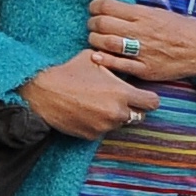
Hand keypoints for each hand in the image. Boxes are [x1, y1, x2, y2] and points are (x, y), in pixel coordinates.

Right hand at [20, 50, 160, 140]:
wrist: (42, 93)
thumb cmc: (68, 72)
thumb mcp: (93, 59)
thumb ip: (113, 64)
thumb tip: (122, 62)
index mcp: (121, 93)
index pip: (152, 102)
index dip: (149, 98)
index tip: (143, 95)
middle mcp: (117, 113)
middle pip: (139, 116)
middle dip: (133, 109)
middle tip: (120, 100)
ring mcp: (104, 126)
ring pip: (120, 124)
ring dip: (115, 116)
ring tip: (99, 104)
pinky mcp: (92, 135)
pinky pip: (103, 130)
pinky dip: (99, 123)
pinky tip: (86, 111)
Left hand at [84, 0, 195, 86]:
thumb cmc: (183, 29)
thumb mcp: (161, 13)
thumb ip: (137, 13)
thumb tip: (114, 9)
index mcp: (145, 15)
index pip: (109, 6)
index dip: (95, 6)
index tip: (94, 8)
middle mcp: (141, 32)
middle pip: (103, 24)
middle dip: (92, 23)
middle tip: (92, 24)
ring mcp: (142, 52)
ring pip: (107, 44)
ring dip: (95, 40)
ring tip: (95, 39)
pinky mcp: (145, 70)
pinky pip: (119, 65)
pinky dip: (104, 60)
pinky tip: (97, 56)